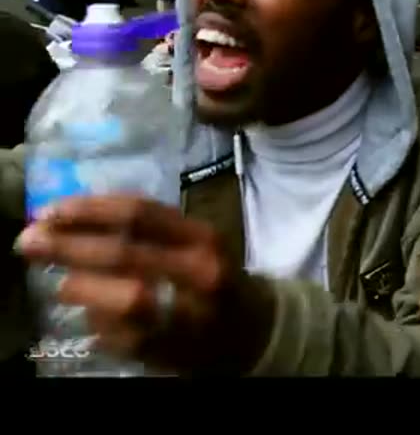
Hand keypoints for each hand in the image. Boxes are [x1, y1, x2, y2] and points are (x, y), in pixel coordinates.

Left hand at [15, 194, 274, 374]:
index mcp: (202, 238)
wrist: (250, 331)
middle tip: (29, 241)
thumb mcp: (192, 242)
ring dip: (78, 285)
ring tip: (58, 280)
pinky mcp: (167, 349)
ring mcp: (187, 312)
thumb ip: (146, 229)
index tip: (52, 210)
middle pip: (124, 253)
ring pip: (124, 296)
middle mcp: (199, 272)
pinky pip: (118, 333)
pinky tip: (88, 311)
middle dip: (68, 246)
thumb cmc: (211, 278)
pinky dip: (95, 320)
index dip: (89, 210)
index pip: (139, 214)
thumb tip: (70, 218)